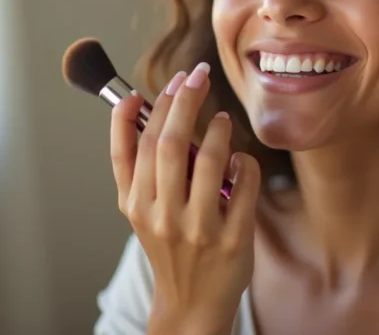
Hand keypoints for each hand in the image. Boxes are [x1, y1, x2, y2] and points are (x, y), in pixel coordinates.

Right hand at [110, 62, 260, 334]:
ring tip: (222, 118)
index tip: (167, 82)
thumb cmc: (168, 244)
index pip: (137, 144)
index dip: (150, 105)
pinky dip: (246, 164)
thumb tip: (136, 103)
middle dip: (185, 101)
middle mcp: (162, 216)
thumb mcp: (137, 209)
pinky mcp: (233, 239)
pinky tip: (241, 159)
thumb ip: (133, 162)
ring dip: (218, 130)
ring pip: (209, 162)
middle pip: (171, 144)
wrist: (191, 302)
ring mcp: (199, 229)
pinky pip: (244, 187)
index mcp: (135, 204)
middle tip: (198, 76)